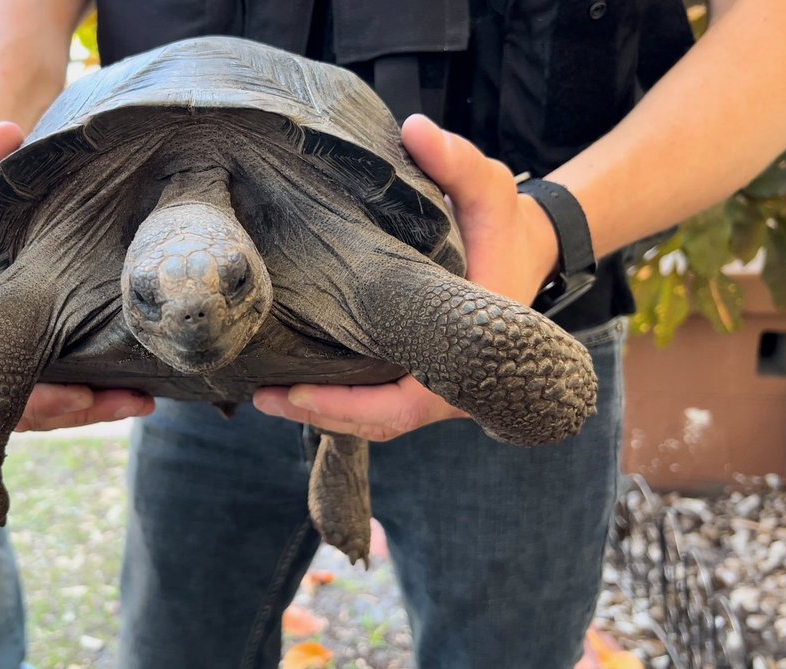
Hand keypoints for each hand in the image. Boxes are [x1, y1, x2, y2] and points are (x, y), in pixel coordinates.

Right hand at [0, 121, 153, 430]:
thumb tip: (2, 133)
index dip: (34, 395)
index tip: (81, 394)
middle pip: (20, 405)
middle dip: (77, 410)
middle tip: (133, 401)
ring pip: (41, 406)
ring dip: (93, 409)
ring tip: (145, 401)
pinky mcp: (23, 360)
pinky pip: (54, 390)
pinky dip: (92, 394)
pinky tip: (137, 391)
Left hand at [252, 114, 559, 440]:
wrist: (523, 249)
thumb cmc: (504, 226)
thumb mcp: (489, 189)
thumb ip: (458, 161)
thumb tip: (415, 130)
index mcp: (470, 356)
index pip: (406, 403)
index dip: (349, 406)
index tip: (298, 393)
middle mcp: (452, 384)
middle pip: (380, 421)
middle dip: (320, 414)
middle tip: (263, 397)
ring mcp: (434, 385)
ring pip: (374, 417)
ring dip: (320, 412)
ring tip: (262, 393)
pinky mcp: (416, 374)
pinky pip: (374, 400)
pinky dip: (334, 397)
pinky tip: (288, 382)